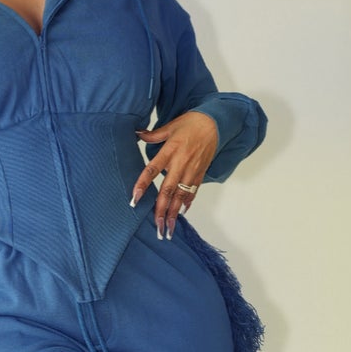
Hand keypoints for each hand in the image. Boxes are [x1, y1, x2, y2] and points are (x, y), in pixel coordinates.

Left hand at [131, 111, 218, 238]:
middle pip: (168, 190)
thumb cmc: (191, 123)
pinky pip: (193, 191)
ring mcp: (192, 170)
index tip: (135, 200)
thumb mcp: (170, 126)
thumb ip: (153, 135)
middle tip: (156, 227)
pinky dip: (187, 203)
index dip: (142, 184)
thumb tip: (137, 133)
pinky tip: (181, 213)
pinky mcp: (200, 173)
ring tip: (169, 228)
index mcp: (170, 150)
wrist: (215, 122)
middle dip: (161, 210)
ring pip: (181, 196)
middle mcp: (181, 163)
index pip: (152, 170)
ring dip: (174, 213)